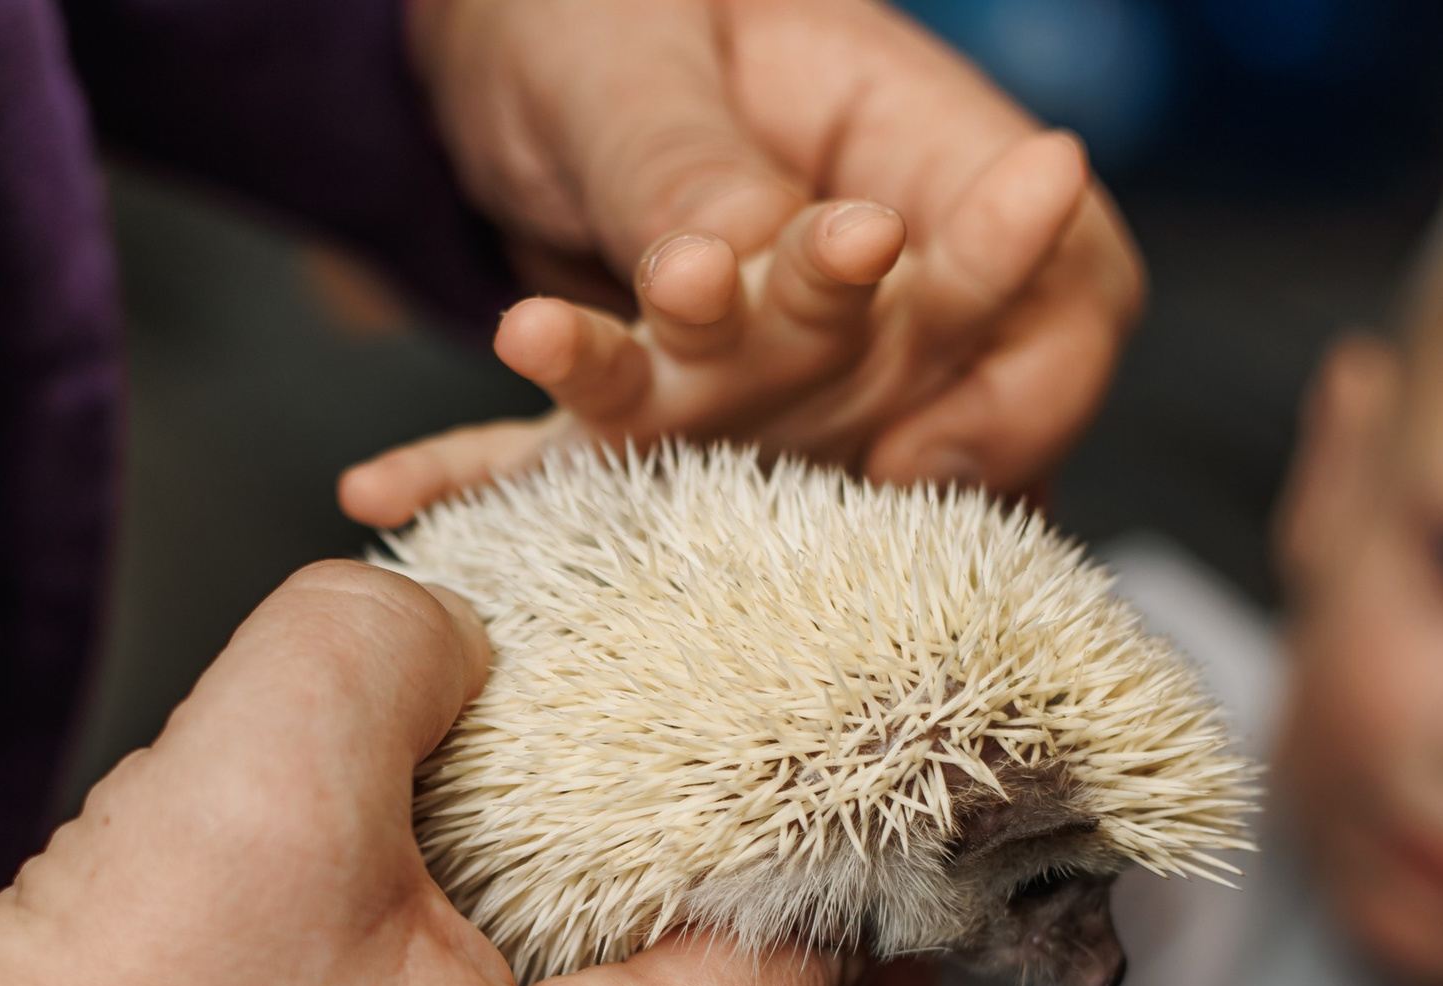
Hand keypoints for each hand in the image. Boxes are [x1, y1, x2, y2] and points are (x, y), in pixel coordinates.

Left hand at [339, 0, 1143, 524]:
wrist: (497, 25)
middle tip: (737, 421)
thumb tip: (731, 273)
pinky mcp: (636, 396)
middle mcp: (853, 277)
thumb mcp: (640, 57)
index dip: (1021, 393)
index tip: (926, 449)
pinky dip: (483, 478)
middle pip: (918, 397)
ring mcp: (751, 354)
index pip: (1064, 296)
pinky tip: (378, 482)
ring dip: (641, 443)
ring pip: (754, 457)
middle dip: (836, 430)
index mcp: (912, 150)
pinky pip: (579, 461)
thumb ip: (695, 167)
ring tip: (525, 340)